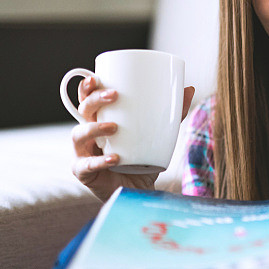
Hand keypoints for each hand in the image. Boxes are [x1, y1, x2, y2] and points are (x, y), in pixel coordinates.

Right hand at [70, 76, 195, 201]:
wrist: (140, 192)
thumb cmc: (143, 159)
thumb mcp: (160, 134)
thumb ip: (173, 114)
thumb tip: (190, 88)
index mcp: (101, 120)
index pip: (88, 99)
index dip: (87, 87)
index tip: (95, 77)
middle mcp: (88, 134)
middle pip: (82, 111)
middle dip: (94, 100)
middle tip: (114, 95)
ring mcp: (83, 153)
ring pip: (78, 135)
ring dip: (94, 127)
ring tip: (114, 127)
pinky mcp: (84, 173)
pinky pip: (86, 165)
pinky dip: (99, 161)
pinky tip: (114, 158)